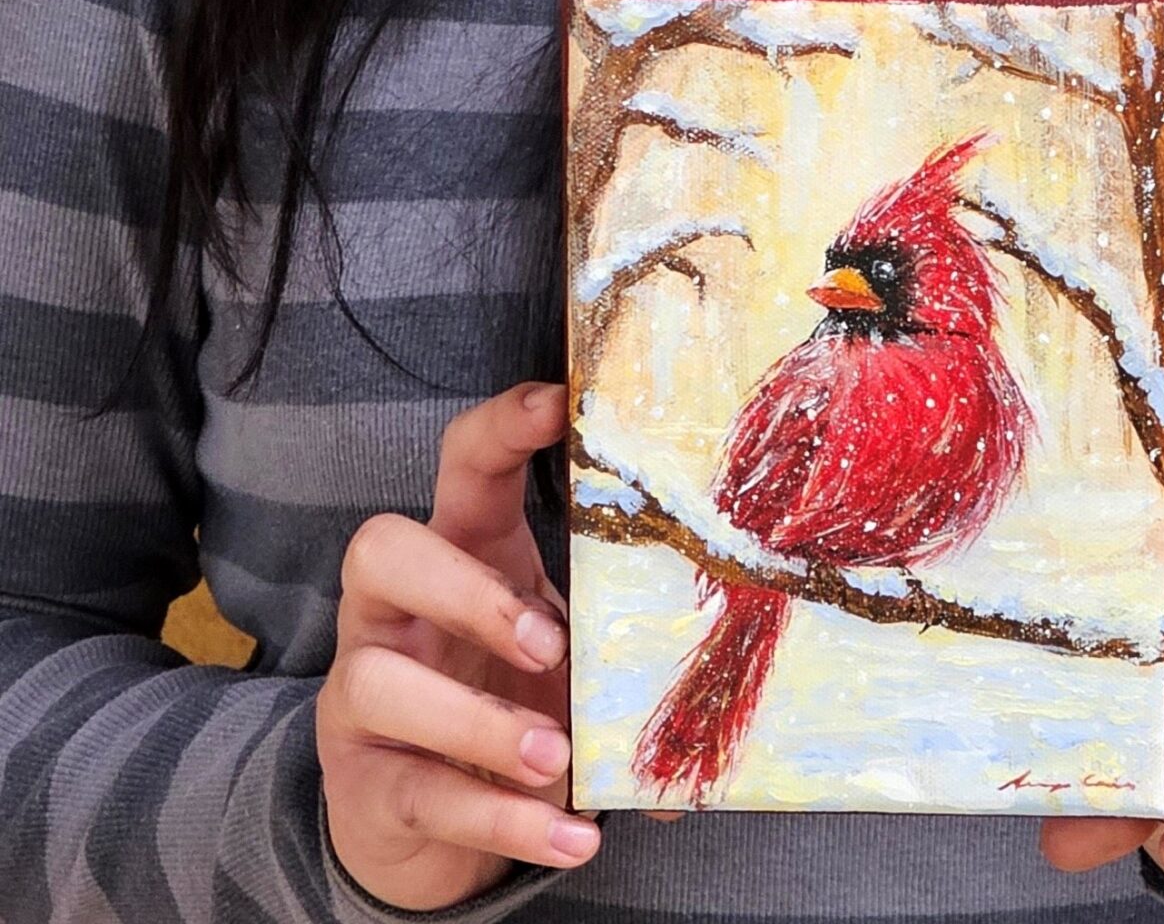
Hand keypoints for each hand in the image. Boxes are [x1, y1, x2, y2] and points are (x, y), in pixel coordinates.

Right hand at [317, 380, 599, 910]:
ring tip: (556, 759)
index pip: (461, 465)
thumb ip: (622, 653)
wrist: (417, 820)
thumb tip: (724, 698)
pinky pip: (423, 796)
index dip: (502, 427)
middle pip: (380, 550)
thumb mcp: (560, 658)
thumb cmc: (503, 699)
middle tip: (548, 642)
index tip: (562, 404)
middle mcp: (391, 612)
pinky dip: (503, 823)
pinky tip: (571, 837)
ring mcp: (361, 696)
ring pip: (382, 683)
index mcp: (456, 553)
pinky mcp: (366, 785)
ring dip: (479, 723)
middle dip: (463, 590)